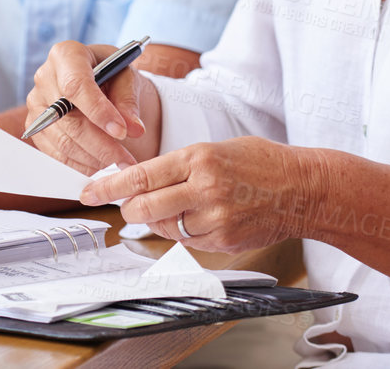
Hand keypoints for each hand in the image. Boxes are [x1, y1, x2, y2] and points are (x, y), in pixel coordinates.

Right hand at [25, 41, 152, 174]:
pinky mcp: (36, 129)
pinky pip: (56, 154)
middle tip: (128, 160)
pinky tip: (102, 164)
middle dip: (101, 144)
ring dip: (94, 158)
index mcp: (66, 55)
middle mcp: (44, 78)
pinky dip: (81, 165)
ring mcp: (37, 105)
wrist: (98, 83)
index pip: (75, 85)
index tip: (121, 132)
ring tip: (119, 161)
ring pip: (63, 141)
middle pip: (69, 119)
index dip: (98, 111)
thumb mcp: (127, 77)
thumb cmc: (112, 75)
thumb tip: (133, 129)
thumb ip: (129, 100)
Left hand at [81, 137, 322, 253]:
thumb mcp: (214, 149)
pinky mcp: (225, 240)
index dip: (108, 186)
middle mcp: (204, 189)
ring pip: (165, 227)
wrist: (302, 188)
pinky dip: (185, 230)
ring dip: (160, 220)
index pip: (141, 176)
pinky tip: (201, 216)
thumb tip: (140, 182)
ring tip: (181, 204)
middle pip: (144, 208)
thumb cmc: (259, 162)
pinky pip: (188, 239)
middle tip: (127, 203)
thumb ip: (178, 166)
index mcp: (198, 159)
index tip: (88, 191)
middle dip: (128, 208)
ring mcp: (215, 218)